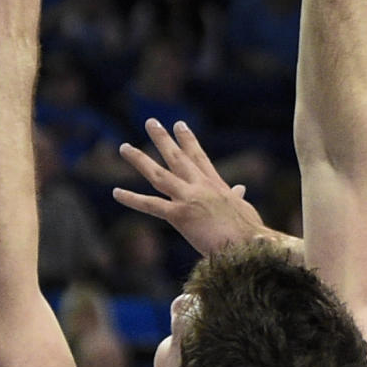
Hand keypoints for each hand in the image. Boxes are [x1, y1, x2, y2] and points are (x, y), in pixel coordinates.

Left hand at [113, 118, 268, 254]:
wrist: (249, 244)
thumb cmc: (250, 232)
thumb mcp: (243, 209)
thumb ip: (236, 197)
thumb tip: (240, 188)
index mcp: (216, 185)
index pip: (199, 157)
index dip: (188, 140)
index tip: (179, 125)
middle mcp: (201, 186)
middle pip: (178, 157)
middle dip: (163, 139)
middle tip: (151, 122)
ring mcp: (189, 198)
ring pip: (158, 174)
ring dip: (140, 159)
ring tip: (123, 147)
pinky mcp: (180, 215)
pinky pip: (151, 205)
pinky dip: (132, 199)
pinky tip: (116, 192)